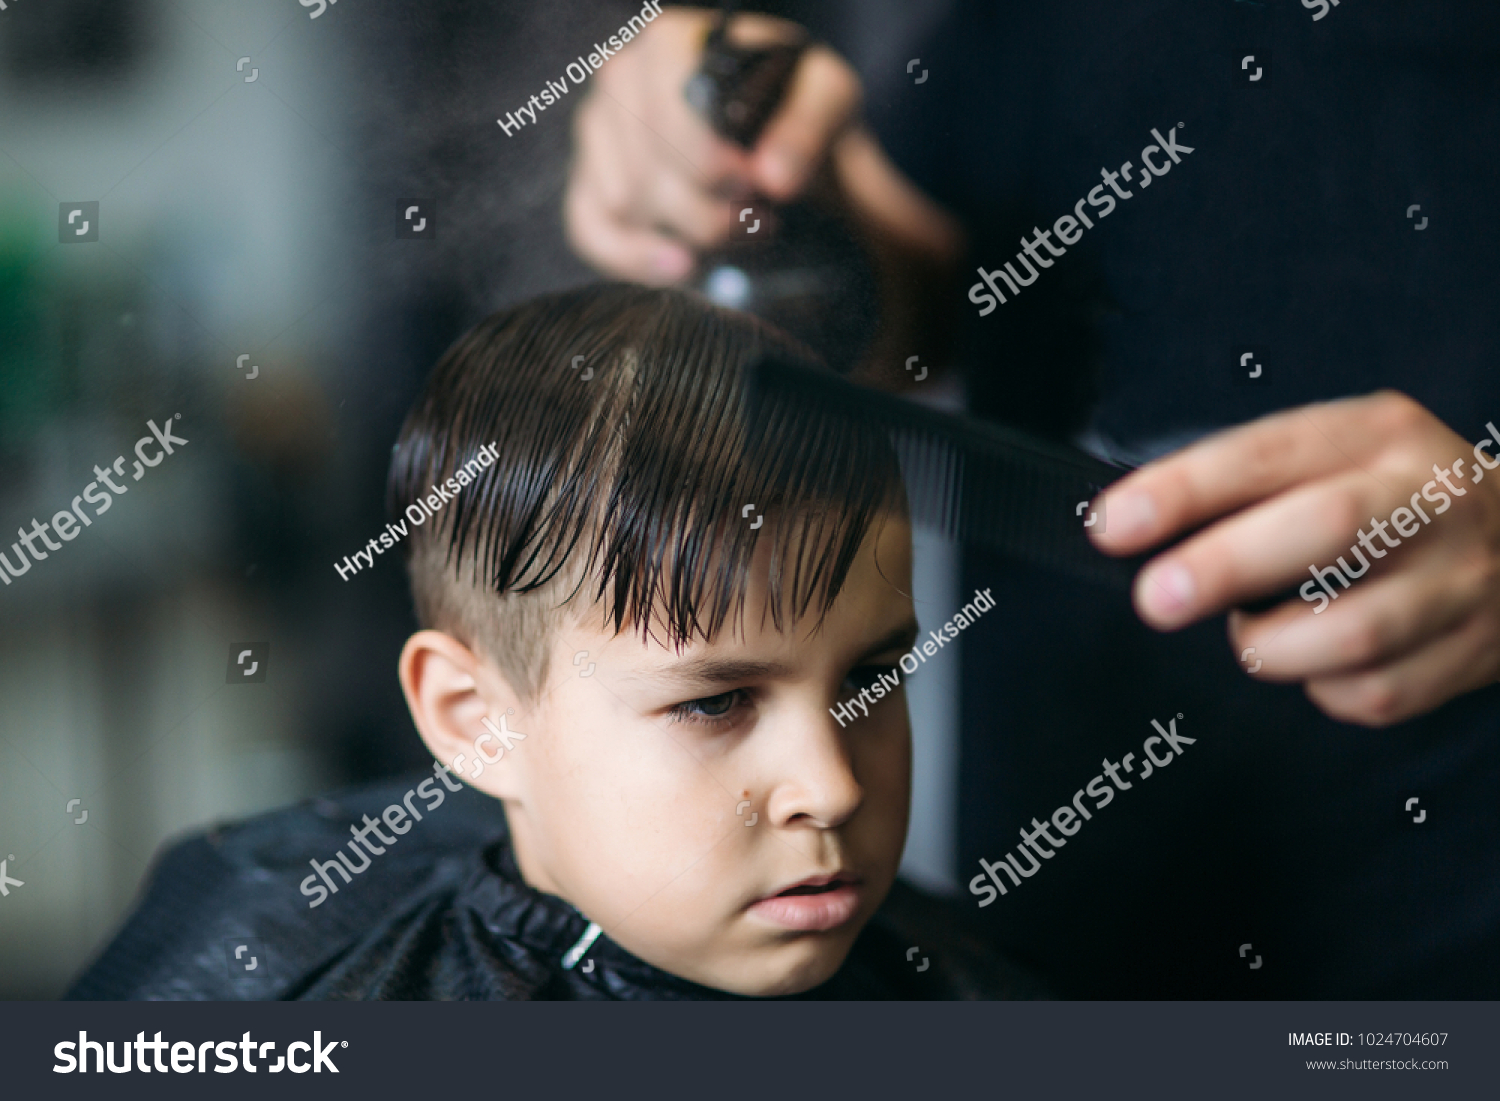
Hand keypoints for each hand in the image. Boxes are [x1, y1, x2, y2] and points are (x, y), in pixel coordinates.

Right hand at [564, 7, 961, 296]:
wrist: (782, 135)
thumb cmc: (797, 107)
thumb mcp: (825, 100)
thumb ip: (806, 131)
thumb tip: (773, 178)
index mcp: (671, 44)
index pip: (670, 120)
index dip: (713, 168)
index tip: (756, 188)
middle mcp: (622, 78)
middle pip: (647, 172)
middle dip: (710, 214)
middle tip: (759, 220)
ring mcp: (598, 131)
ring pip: (626, 206)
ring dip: (688, 237)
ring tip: (738, 231)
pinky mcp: (589, 180)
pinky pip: (591, 231)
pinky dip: (636, 261)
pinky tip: (683, 267)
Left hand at [1090, 391, 1499, 726]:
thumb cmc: (1391, 497)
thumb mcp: (1334, 454)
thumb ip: (1247, 483)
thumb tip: (1132, 526)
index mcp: (1375, 434)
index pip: (1268, 454)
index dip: (1185, 490)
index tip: (1115, 524)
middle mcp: (1428, 499)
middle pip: (1324, 529)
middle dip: (1224, 567)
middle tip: (1157, 598)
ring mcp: (1460, 579)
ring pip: (1354, 631)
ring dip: (1273, 647)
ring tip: (1250, 637)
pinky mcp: (1474, 652)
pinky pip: (1378, 693)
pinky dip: (1326, 690)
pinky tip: (1318, 664)